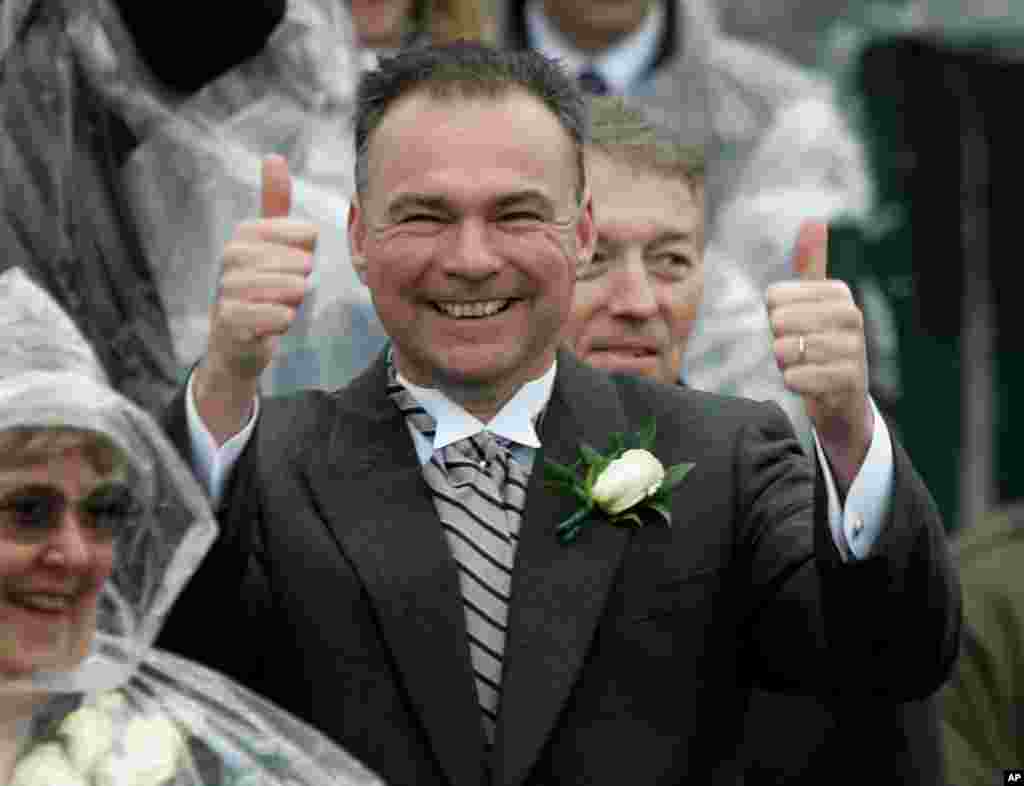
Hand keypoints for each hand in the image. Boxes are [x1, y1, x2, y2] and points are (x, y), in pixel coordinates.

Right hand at [195, 155, 317, 441]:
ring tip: (294, 300)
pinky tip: (286, 320)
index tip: (306, 253)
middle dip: (298, 272)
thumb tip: (273, 157)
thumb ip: (274, 206)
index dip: (302, 242)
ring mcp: (226, 292)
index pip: (284, 229)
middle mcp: (230, 260)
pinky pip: (256, 315)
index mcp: (244, 237)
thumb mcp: (269, 245)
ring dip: (291, 295)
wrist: (236, 343)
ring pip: (271, 287)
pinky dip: (276, 318)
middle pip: (281, 259)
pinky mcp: (228, 323)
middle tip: (301, 283)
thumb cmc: (260, 288)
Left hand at [766, 220, 872, 488]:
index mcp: (838, 291)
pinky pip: (796, 378)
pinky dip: (794, 384)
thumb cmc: (821, 343)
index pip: (774, 298)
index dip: (776, 319)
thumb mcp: (814, 303)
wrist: (844, 398)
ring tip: (807, 367)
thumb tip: (813, 220)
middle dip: (780, 342)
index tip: (798, 328)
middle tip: (800, 351)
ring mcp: (854, 347)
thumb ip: (811, 264)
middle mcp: (851, 314)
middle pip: (778, 322)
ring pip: (785, 350)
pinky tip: (809, 384)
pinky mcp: (848, 380)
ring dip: (786, 364)